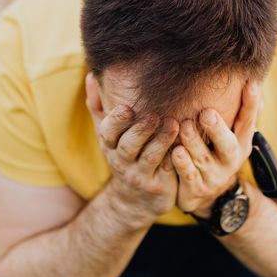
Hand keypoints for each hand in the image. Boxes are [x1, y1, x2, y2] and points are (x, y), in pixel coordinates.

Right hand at [85, 73, 179, 228]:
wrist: (135, 201)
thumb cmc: (124, 156)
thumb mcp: (108, 135)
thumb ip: (99, 105)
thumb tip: (90, 75)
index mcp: (109, 145)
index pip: (107, 133)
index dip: (116, 121)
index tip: (126, 107)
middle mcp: (121, 161)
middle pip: (127, 146)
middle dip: (141, 130)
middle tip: (155, 114)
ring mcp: (140, 175)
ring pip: (150, 158)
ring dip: (161, 141)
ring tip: (174, 124)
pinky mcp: (159, 186)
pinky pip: (168, 171)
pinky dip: (176, 157)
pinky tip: (186, 142)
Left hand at [172, 81, 260, 217]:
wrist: (205, 194)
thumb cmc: (216, 152)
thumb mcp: (232, 135)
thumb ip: (240, 112)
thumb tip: (254, 82)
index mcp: (241, 142)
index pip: (248, 120)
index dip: (250, 103)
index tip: (250, 84)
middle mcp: (230, 159)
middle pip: (227, 144)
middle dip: (217, 129)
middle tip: (206, 112)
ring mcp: (214, 175)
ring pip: (203, 158)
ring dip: (194, 142)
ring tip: (184, 126)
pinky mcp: (197, 188)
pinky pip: (188, 176)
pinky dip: (182, 164)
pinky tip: (175, 151)